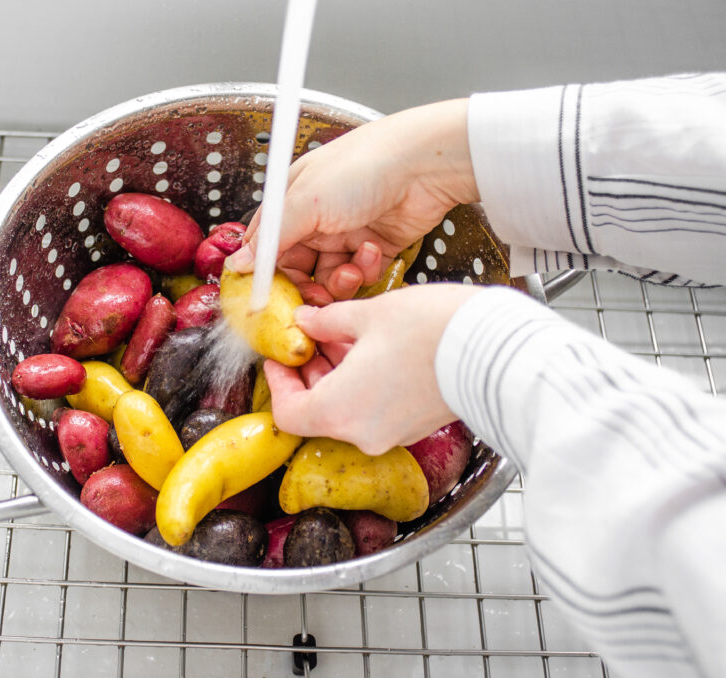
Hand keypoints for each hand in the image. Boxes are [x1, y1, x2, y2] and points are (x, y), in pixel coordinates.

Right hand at [227, 98, 478, 300]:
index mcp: (292, 202)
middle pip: (297, 270)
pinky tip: (372, 251)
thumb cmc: (363, 166)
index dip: (265, 276)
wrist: (424, 163)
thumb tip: (238, 263)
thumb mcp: (305, 202)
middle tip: (313, 298)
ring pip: (329, 279)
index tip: (267, 300)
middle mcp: (316, 220)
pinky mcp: (375, 247)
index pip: (266, 248)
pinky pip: (359, 275)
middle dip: (305, 288)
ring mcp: (346, 234)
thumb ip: (270, 239)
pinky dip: (364, 270)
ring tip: (350, 269)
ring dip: (338, 281)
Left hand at [265, 283, 480, 454]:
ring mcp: (393, 434)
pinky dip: (366, 386)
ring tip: (347, 337)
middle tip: (313, 339)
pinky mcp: (417, 425)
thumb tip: (307, 321)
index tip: (282, 357)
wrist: (500, 348)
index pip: (288, 414)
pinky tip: (375, 350)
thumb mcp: (368, 315)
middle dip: (311, 375)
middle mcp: (363, 433)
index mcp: (339, 411)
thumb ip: (328, 321)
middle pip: (318, 413)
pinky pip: (376, 411)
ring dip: (340, 377)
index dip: (278, 383)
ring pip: (349, 411)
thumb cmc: (434, 331)